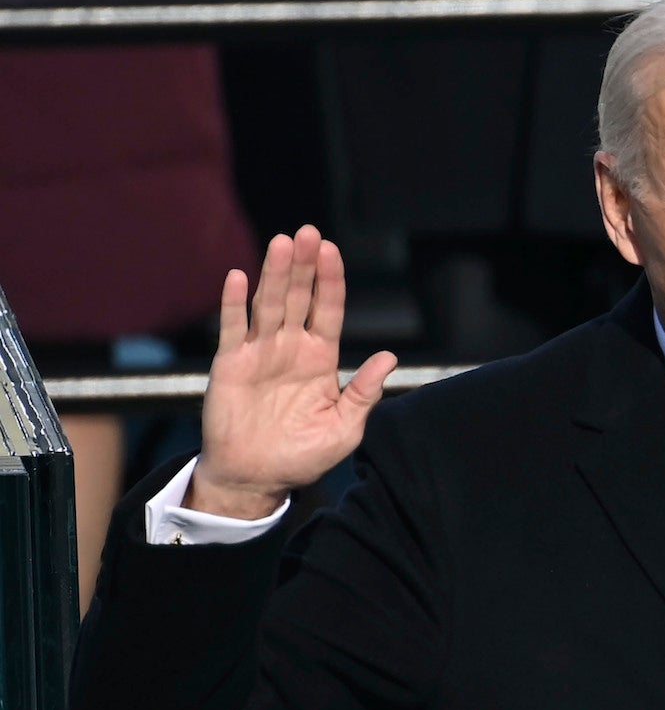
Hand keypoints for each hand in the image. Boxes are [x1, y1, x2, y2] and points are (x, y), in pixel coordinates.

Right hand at [187, 227, 395, 519]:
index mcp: (321, 358)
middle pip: (299, 297)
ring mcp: (260, 352)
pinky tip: (238, 277)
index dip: (331, 280)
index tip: (332, 251)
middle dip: (304, 265)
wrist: (257, 477)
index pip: (328, 310)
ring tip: (282, 243)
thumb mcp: (345, 428)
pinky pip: (232, 328)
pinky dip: (233, 303)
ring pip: (268, 304)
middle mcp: (291, 347)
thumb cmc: (303, 455)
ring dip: (274, 274)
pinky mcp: (230, 364)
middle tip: (309, 232)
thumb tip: (390, 357)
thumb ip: (364, 392)